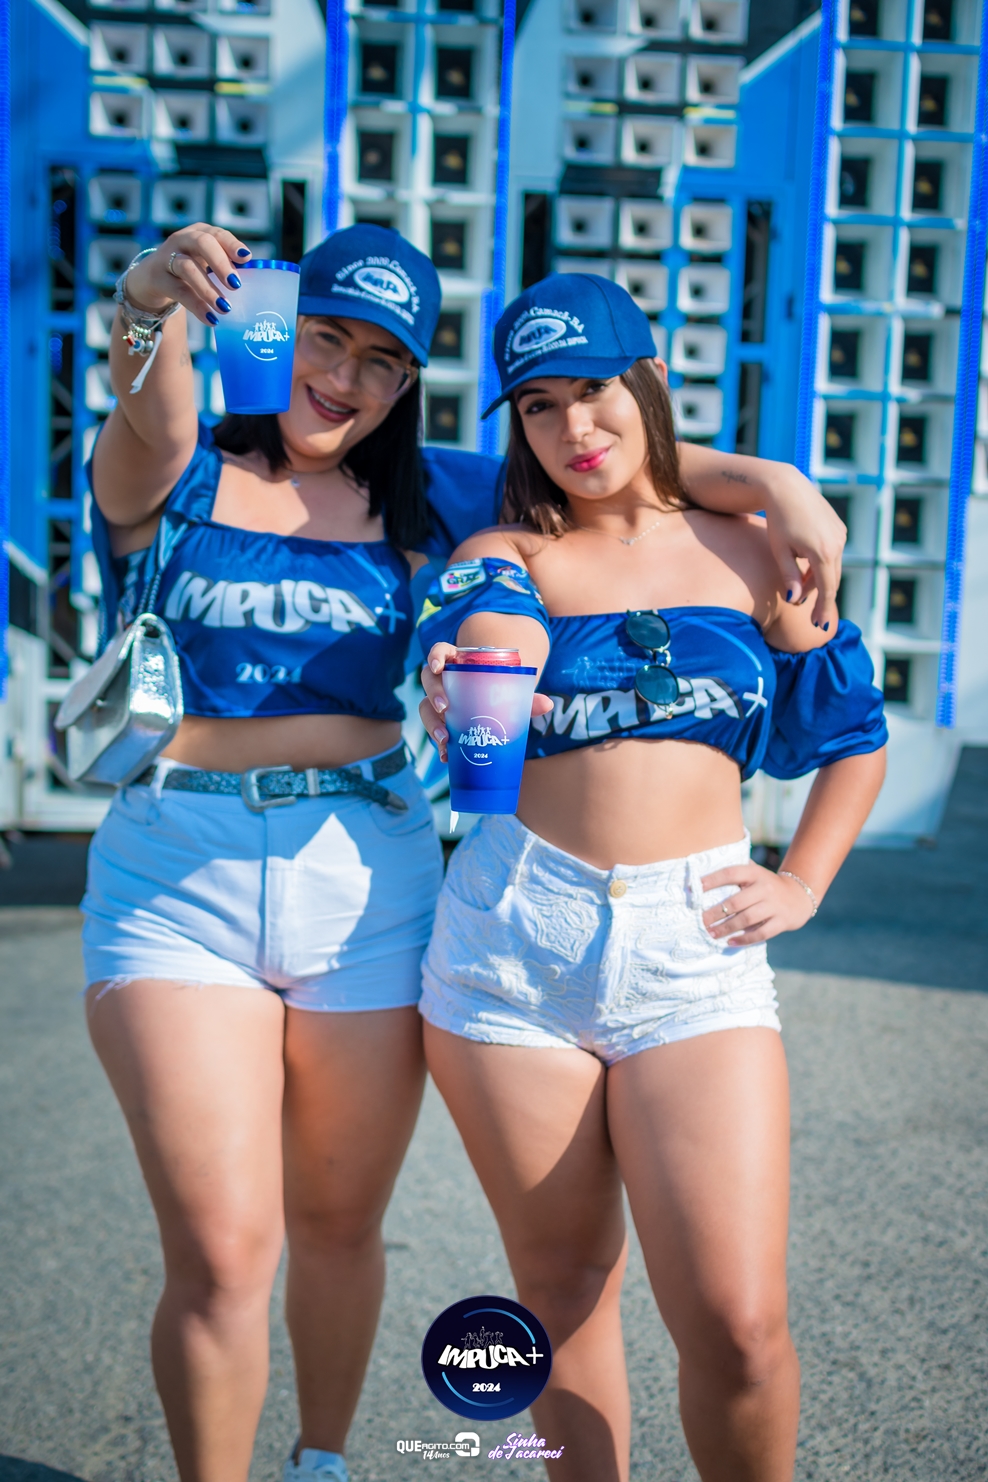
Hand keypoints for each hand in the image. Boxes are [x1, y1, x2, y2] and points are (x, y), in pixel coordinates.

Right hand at [123, 223, 252, 324]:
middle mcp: (183, 240)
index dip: (232, 245)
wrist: (152, 278)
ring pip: (188, 268)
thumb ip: (226, 269)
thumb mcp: (206, 263)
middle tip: (236, 285)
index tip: (246, 259)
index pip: (218, 234)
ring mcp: (167, 257)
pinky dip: (197, 306)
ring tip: (225, 308)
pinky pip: (179, 291)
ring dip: (208, 289)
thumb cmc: (190, 270)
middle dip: (221, 263)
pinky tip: (211, 319)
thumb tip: (256, 287)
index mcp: (200, 233)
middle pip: (202, 244)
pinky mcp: (158, 278)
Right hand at [419, 643, 552, 762]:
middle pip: (428, 680)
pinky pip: (434, 731)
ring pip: (425, 708)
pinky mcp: (440, 722)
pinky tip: (446, 755)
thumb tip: (548, 705)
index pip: (439, 651)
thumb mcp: (512, 693)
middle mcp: (444, 680)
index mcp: (458, 663)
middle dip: (433, 694)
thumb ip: (527, 698)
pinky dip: (439, 745)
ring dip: (432, 723)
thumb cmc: (500, 693)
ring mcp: (439, 701)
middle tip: (444, 708)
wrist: (496, 710)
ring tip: (445, 739)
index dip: (435, 656)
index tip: (439, 668)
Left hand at [701, 863, 816, 945]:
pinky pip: (761, 933)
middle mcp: (765, 888)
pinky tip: (731, 942)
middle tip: (700, 920)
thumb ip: (736, 874)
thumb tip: (702, 878)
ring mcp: (774, 906)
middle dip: (715, 913)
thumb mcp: (755, 873)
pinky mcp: (781, 922)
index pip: (731, 873)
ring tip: (711, 934)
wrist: (799, 895)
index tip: (695, 888)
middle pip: (736, 902)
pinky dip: (744, 939)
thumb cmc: (766, 885)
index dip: (712, 880)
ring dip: (726, 928)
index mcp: (755, 873)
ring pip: (746, 919)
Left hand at [762, 464, 844, 629]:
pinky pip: (833, 554)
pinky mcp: (839, 528)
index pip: (826, 589)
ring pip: (832, 568)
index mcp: (823, 552)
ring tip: (800, 588)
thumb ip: (789, 577)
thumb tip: (794, 599)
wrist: (786, 487)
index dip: (823, 610)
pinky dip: (821, 565)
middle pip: (831, 580)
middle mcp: (837, 543)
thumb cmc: (778, 520)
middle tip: (811, 618)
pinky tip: (806, 568)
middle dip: (821, 599)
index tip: (820, 626)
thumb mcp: (779, 551)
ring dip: (819, 580)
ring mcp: (841, 535)